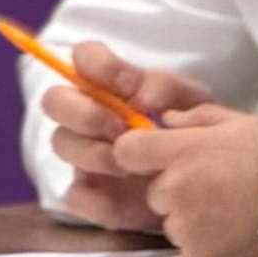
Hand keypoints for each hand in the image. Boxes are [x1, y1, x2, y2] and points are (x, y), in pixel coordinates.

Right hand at [40, 41, 213, 231]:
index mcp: (109, 81)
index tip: (129, 86)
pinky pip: (75, 194)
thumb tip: (142, 96)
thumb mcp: (190, 101)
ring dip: (94, 154)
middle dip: (85, 114)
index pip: (84, 56)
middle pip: (54, 99)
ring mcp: (80, 152)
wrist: (202, 178)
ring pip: (61, 143)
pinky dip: (100, 199)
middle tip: (121, 130)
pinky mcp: (87, 192)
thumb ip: (167, 89)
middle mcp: (85, 112)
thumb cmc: (190, 126)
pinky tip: (133, 200)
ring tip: (133, 167)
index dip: (98, 66)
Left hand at [111, 105, 257, 256]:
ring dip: (192, 221)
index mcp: (183, 152)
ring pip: (172, 225)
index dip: (139, 154)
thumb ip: (200, 117)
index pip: (127, 151)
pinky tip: (234, 236)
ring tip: (232, 214)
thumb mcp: (245, 124)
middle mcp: (175, 190)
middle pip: (155, 192)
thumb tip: (167, 118)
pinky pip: (189, 252)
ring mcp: (184, 228)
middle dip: (176, 192)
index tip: (156, 159)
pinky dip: (206, 248)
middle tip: (216, 190)